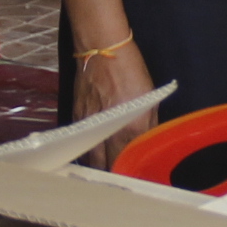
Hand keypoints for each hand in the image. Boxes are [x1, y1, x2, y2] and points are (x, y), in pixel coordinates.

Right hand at [73, 37, 159, 166]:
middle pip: (107, 166)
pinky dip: (88, 153)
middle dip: (114, 174)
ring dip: (99, 167)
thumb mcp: (149, 97)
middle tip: (121, 178)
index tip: (137, 177)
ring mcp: (88, 126)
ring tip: (108, 172)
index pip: (129, 161)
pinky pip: (81, 145)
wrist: (100, 48)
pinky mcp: (77, 119)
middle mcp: (107, 130)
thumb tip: (148, 142)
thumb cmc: (128, 68)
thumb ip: (149, 124)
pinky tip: (95, 155)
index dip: (132, 172)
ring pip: (91, 159)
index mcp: (129, 126)